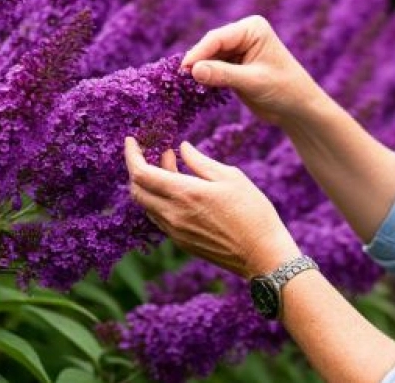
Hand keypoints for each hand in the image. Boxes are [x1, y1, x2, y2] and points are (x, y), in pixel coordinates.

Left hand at [124, 136, 299, 277]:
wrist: (263, 255)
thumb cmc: (253, 212)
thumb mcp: (231, 177)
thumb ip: (201, 162)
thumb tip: (182, 148)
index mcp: (184, 194)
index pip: (141, 173)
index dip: (131, 155)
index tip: (131, 140)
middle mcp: (173, 214)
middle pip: (136, 190)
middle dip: (137, 168)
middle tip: (152, 152)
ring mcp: (176, 231)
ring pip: (147, 205)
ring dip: (151, 184)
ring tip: (171, 166)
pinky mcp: (182, 243)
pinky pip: (160, 217)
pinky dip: (161, 200)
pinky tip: (179, 190)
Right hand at [181, 15, 324, 126]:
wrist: (298, 108)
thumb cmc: (284, 90)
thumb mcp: (253, 82)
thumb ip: (223, 74)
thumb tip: (194, 70)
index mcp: (252, 28)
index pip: (218, 38)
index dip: (199, 53)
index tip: (183, 69)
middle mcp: (244, 34)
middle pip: (211, 46)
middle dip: (197, 61)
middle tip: (179, 79)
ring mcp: (238, 50)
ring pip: (209, 58)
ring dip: (199, 71)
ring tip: (183, 84)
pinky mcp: (234, 66)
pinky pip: (213, 68)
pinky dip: (204, 77)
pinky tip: (194, 87)